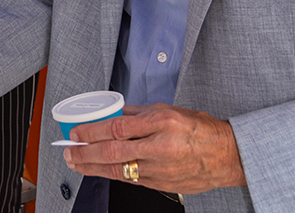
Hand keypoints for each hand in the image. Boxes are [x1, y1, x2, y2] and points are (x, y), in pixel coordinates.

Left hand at [62, 103, 246, 194]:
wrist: (226, 155)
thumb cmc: (201, 130)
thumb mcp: (169, 110)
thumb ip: (139, 113)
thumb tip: (114, 112)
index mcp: (161, 123)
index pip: (117, 127)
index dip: (91, 131)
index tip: (76, 133)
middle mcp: (159, 146)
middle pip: (112, 151)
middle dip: (85, 152)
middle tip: (68, 151)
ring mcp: (160, 168)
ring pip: (118, 169)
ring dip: (92, 167)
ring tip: (76, 163)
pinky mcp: (162, 183)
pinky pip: (131, 179)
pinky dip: (112, 174)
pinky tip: (98, 171)